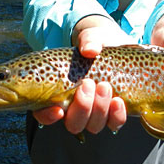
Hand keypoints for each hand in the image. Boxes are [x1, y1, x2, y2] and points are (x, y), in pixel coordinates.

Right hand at [32, 15, 130, 133]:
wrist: (117, 45)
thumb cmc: (95, 43)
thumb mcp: (90, 37)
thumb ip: (88, 41)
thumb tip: (89, 50)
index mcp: (57, 93)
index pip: (44, 114)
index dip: (48, 116)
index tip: (58, 109)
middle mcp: (75, 108)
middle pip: (73, 124)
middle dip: (82, 108)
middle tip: (88, 84)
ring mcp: (95, 113)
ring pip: (94, 126)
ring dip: (99, 109)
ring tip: (104, 86)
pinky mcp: (114, 112)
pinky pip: (114, 123)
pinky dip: (116, 115)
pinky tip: (118, 101)